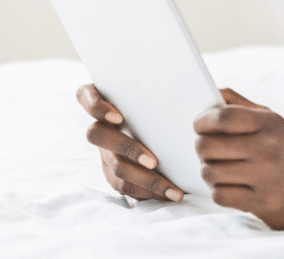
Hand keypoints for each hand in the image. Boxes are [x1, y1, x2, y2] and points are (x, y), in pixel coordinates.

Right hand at [76, 83, 184, 202]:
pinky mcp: (112, 172)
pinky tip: (170, 194)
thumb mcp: (165, 94)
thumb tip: (197, 90)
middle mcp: (101, 126)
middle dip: (127, 148)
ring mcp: (104, 151)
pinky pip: (124, 186)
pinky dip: (148, 192)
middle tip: (154, 161)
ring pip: (115, 167)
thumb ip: (166, 89)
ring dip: (145, 180)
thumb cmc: (169, 103)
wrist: (171, 128)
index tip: (118, 116)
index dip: (96, 106)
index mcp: (107, 99)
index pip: (86, 95)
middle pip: (97, 135)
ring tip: (173, 189)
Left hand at [194, 88, 283, 230]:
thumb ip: (240, 105)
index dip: (202, 120)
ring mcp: (266, 177)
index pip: (223, 116)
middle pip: (207, 145)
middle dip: (202, 148)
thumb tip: (210, 94)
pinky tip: (233, 186)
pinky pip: (219, 195)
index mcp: (270, 123)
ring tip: (222, 169)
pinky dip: (220, 192)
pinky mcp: (262, 203)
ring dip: (209, 172)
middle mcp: (268, 148)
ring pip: (209, 172)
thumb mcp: (273, 121)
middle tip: (209, 150)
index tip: (199, 125)